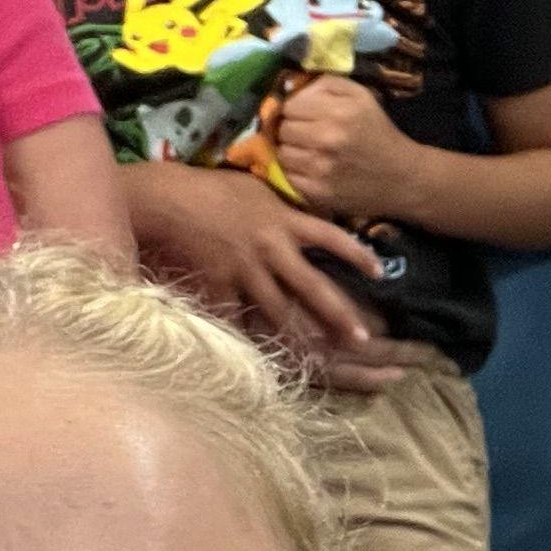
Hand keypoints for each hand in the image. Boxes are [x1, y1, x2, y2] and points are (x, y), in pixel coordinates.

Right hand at [117, 162, 409, 392]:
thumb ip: (286, 210)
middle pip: (313, 288)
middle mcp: (271, 248)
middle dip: (340, 315)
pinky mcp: (219, 286)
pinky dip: (249, 338)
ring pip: (279, 311)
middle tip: (364, 340)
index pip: (332, 238)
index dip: (358, 256)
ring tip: (322, 360)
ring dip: (302, 338)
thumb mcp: (259, 191)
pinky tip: (263, 360)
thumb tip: (312, 218)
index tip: (381, 274)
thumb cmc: (214, 189)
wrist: (170, 199)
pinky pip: (237, 318)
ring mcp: (245, 271)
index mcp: (284, 221)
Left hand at [256, 71, 424, 221]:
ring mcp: (320, 168)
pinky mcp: (317, 192)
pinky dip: (295, 172)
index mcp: (338, 111)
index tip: (307, 117)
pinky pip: (287, 176)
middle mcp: (327, 139)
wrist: (403, 178)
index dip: (296, 110)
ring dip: (292, 152)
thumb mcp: (361, 96)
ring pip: (281, 153)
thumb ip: (324, 84)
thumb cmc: (378, 132)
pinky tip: (312, 170)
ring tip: (309, 153)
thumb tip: (289, 87)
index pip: (289, 106)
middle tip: (308, 135)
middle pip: (282, 129)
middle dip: (292, 131)